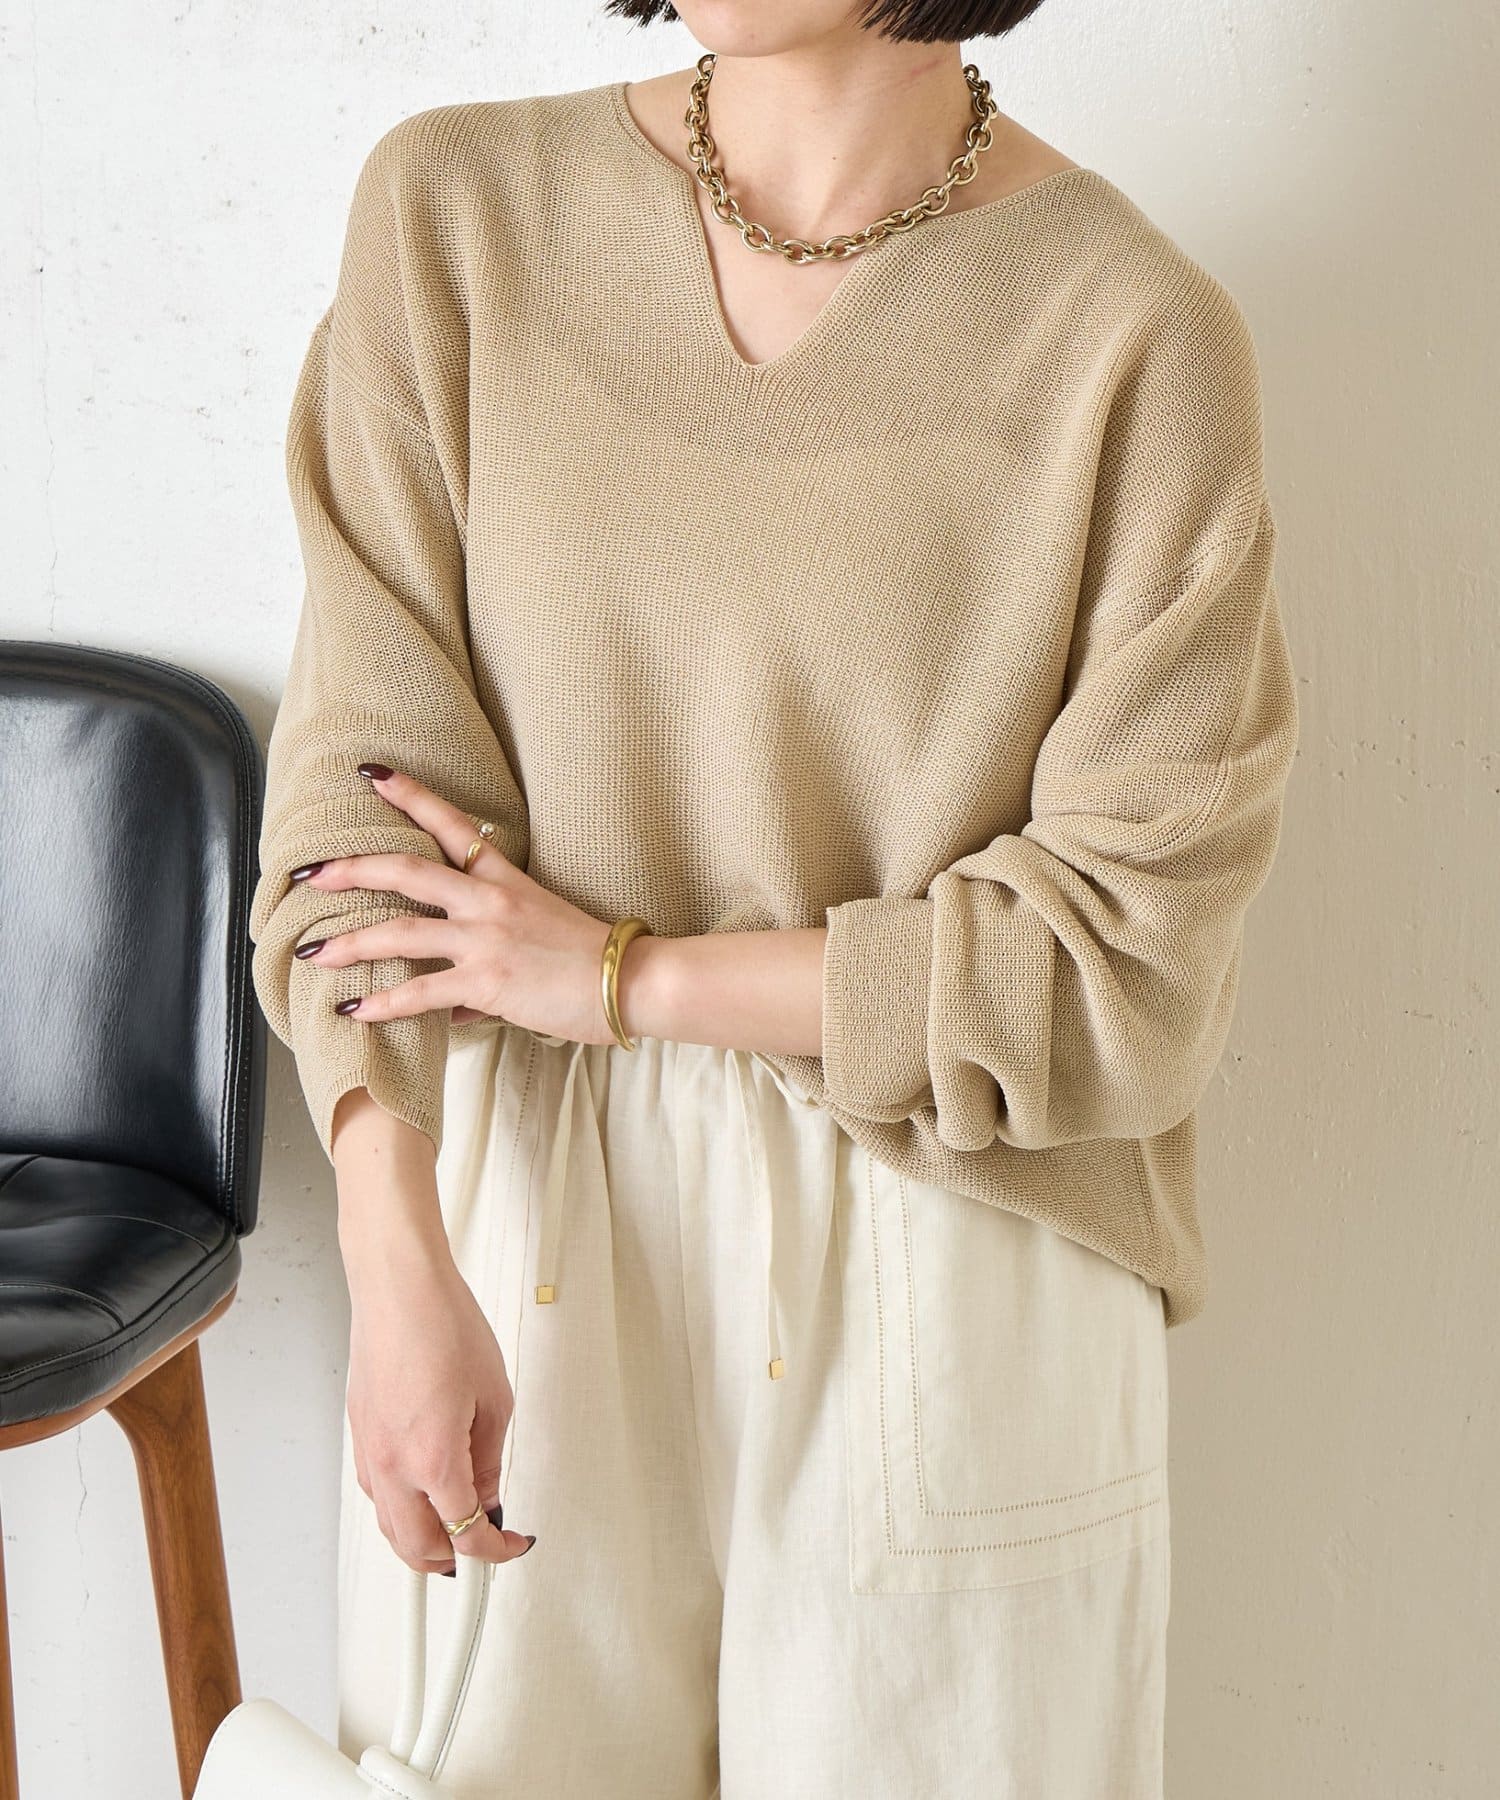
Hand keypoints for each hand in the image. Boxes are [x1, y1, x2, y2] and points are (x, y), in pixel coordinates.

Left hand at [289, 764, 617, 1040]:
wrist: (632, 981)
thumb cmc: (594, 959)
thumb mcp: (541, 932)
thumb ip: (490, 951)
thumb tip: (454, 998)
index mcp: (505, 878)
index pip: (451, 824)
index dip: (410, 795)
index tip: (373, 773)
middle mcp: (489, 901)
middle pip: (405, 871)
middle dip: (350, 870)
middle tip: (307, 873)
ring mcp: (486, 941)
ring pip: (399, 933)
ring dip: (349, 942)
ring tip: (312, 951)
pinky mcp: (487, 983)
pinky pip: (421, 992)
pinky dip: (382, 1004)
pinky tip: (353, 1010)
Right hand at [342, 1224, 535, 1573]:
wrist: (399, 1288)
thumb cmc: (444, 1326)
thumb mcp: (493, 1398)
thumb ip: (489, 1458)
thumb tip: (487, 1495)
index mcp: (432, 1460)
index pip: (465, 1532)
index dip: (496, 1548)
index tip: (513, 1543)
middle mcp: (391, 1465)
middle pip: (417, 1547)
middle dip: (453, 1560)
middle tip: (483, 1549)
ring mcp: (368, 1451)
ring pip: (389, 1526)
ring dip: (420, 1542)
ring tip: (451, 1534)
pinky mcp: (358, 1432)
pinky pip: (376, 1492)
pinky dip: (399, 1510)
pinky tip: (419, 1498)